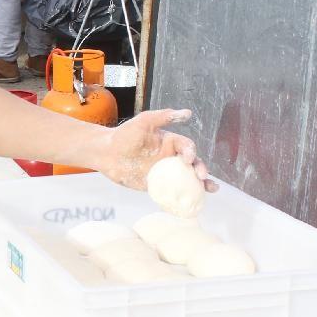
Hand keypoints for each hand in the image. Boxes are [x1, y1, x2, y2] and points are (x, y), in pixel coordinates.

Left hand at [95, 109, 216, 193]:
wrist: (106, 153)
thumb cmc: (124, 135)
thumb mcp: (144, 121)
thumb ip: (164, 116)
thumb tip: (188, 113)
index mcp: (170, 143)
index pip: (187, 147)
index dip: (191, 152)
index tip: (188, 158)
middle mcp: (170, 158)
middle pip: (192, 165)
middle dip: (201, 170)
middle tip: (202, 177)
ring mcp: (164, 173)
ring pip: (186, 180)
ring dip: (200, 185)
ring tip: (210, 189)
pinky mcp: (156, 186)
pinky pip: (171, 192)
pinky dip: (182, 198)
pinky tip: (190, 203)